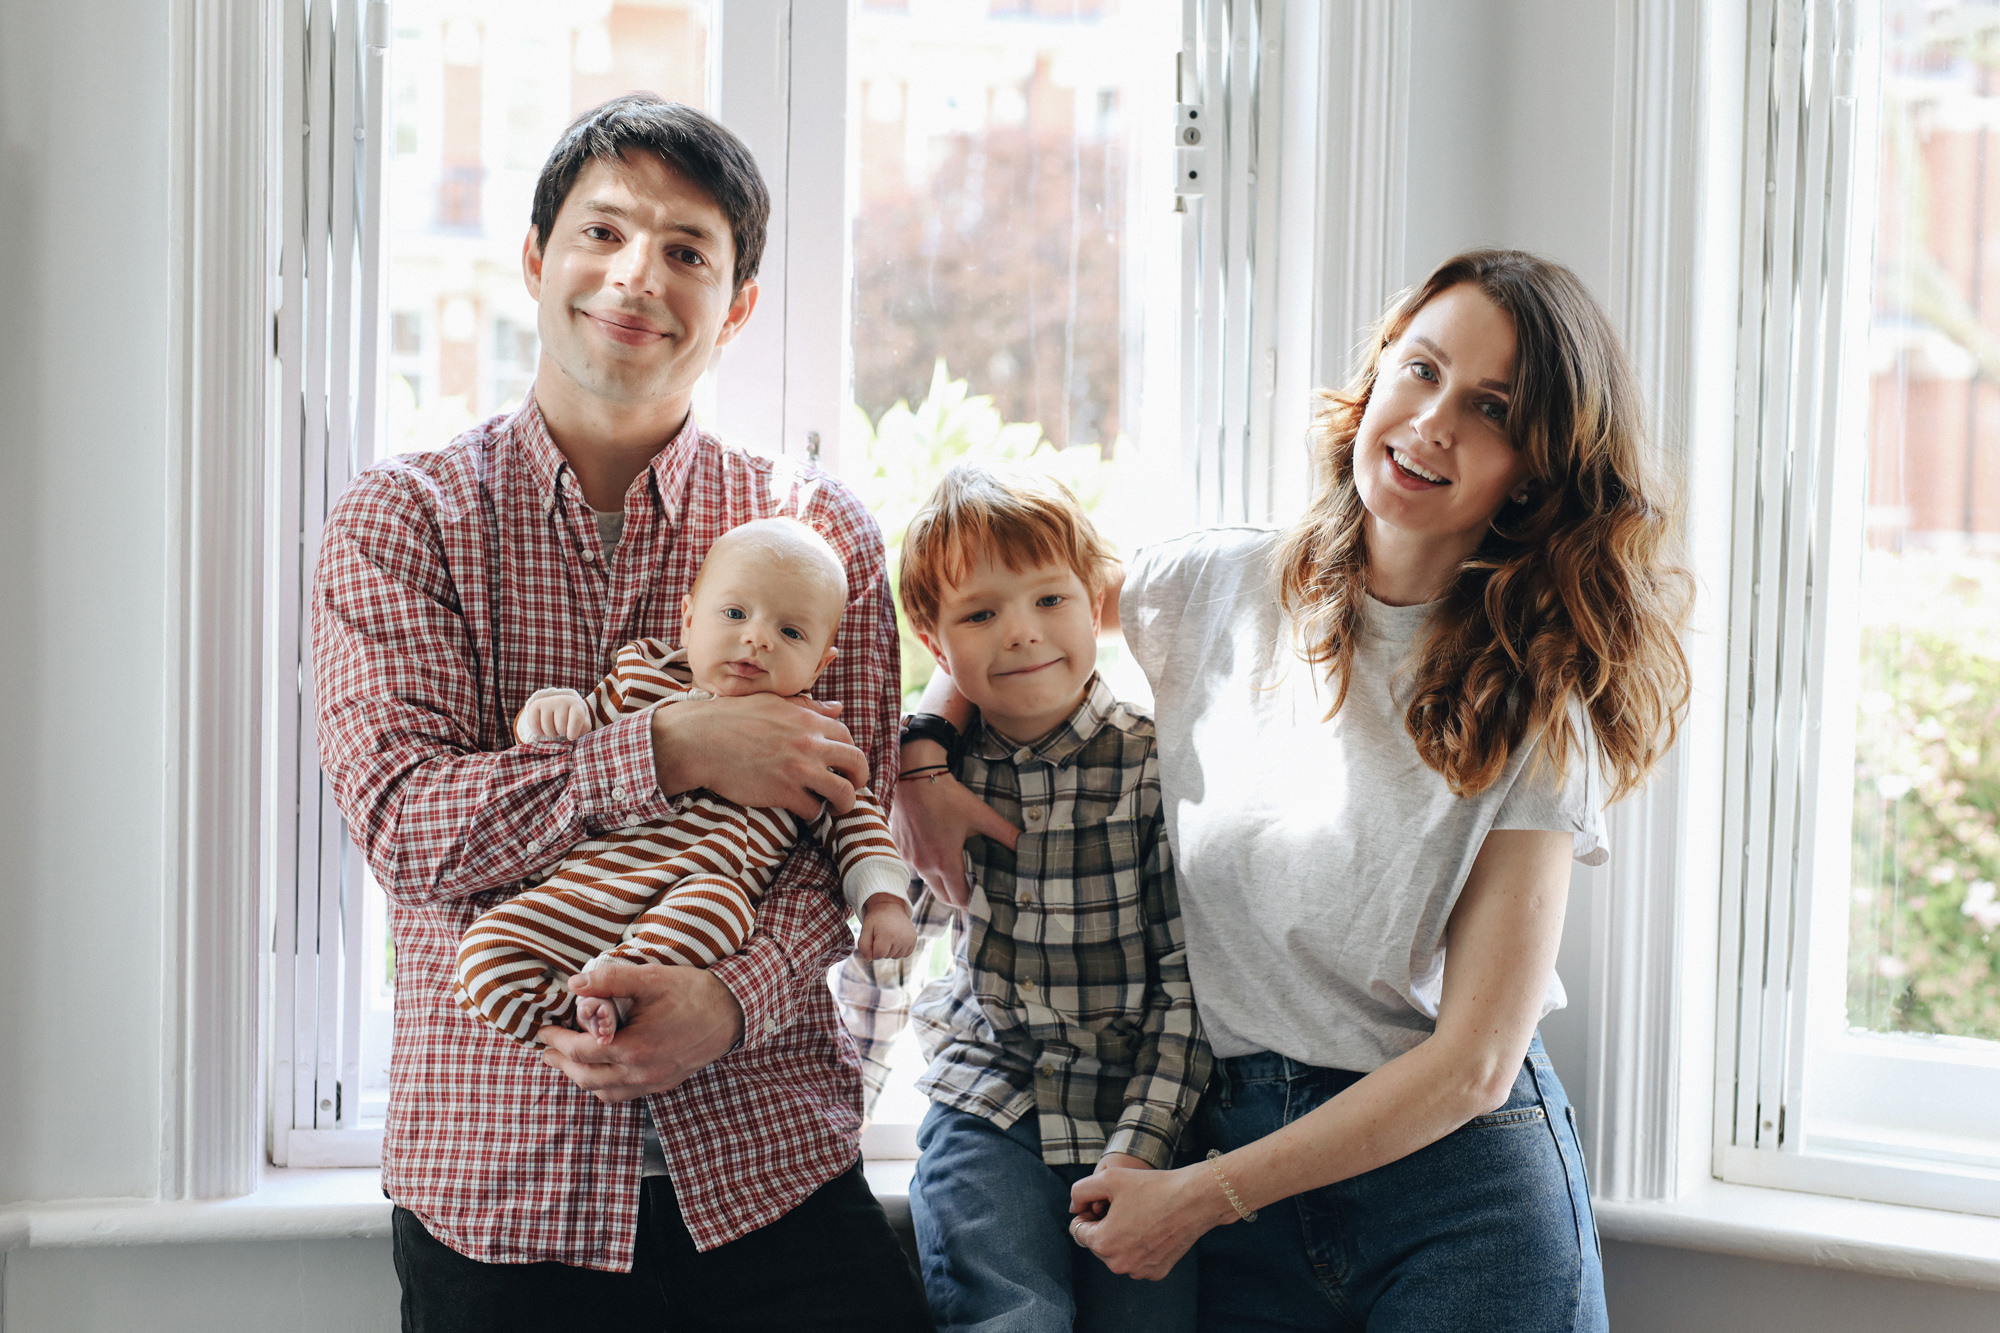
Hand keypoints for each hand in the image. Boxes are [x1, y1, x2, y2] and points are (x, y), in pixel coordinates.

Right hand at [516, 690, 590, 743]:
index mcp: (576, 704)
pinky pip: (534, 725)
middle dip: (562, 732)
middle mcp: (561, 700)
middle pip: (561, 727)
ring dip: (551, 733)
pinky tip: (543, 728)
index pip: (577, 717)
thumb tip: (571, 735)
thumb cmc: (574, 717)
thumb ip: (583, 728)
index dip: (574, 731)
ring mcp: (547, 702)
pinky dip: (538, 732)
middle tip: (562, 727)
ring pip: (548, 728)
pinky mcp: (535, 705)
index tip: (571, 737)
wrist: (561, 705)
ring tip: (554, 726)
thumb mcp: (583, 722)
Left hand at [536, 961, 743, 1100]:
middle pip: (587, 1078)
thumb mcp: (651, 978)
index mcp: (635, 1049)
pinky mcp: (665, 1084)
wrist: (733, 1012)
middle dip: (562, 1063)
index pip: (581, 1052)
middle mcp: (642, 1074)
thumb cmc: (693, 993)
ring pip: (604, 1092)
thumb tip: (575, 984)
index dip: (557, 1042)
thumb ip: (611, 980)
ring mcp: (654, 1082)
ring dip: (580, 1078)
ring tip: (567, 1062)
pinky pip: (624, 1095)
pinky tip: (601, 1071)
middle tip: (546, 1050)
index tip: (543, 1031)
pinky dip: (603, 1086)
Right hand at [651, 691, 866, 819]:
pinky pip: (813, 810)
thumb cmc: (731, 717)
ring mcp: (799, 769)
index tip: (841, 764)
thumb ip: (809, 707)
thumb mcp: (774, 702)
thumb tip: (838, 707)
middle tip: (851, 787)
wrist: (700, 740)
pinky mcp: (784, 792)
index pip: (847, 737)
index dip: (848, 752)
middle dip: (859, 779)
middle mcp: (810, 743)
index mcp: (808, 719)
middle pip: (857, 764)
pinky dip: (812, 813)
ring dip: (842, 803)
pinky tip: (802, 809)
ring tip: (832, 807)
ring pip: (843, 793)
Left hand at [855, 895, 917, 960]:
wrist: (890, 907)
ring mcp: (909, 939)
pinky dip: (899, 950)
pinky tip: (896, 939)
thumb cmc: (876, 919)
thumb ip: (863, 946)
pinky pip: (905, 954)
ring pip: (896, 956)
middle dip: (882, 949)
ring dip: (890, 950)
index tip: (873, 939)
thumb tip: (869, 959)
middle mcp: (901, 938)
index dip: (873, 950)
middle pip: (887, 956)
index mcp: (888, 935)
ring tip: (889, 936)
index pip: (878, 955)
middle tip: (882, 934)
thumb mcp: (865, 929)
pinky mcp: (914, 940)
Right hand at [890, 746, 1019, 908]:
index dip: (971, 901)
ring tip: (958, 871)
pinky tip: (937, 852)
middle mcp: (924, 865)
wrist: (914, 776)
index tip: (982, 897)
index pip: (958, 898)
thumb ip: (1005, 833)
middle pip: (941, 896)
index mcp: (944, 861)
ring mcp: (909, 857)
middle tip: (973, 889)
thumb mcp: (980, 814)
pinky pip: (915, 866)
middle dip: (958, 897)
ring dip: (942, 882)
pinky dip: (927, 866)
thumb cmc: (947, 795)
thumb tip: (1027, 844)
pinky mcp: (899, 847)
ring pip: (927, 881)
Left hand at [1068, 1161, 1227, 1281]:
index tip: (1102, 1202)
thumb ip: (1080, 1191)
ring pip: (1117, 1254)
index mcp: (1103, 1244)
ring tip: (1138, 1216)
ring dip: (1121, 1238)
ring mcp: (1139, 1272)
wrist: (1194, 1200)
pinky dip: (1140, 1247)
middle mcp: (1119, 1265)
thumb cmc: (1152, 1187)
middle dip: (1103, 1227)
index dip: (1086, 1213)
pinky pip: (1137, 1261)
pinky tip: (1152, 1228)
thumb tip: (1074, 1206)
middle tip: (1122, 1207)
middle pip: (1097, 1244)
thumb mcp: (1109, 1178)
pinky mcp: (1157, 1273)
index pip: (1078, 1231)